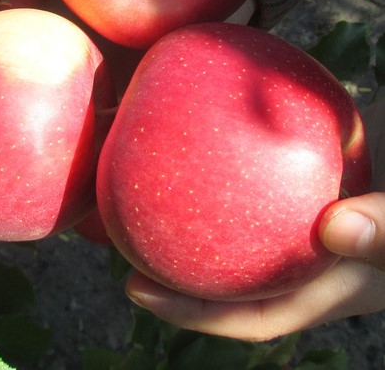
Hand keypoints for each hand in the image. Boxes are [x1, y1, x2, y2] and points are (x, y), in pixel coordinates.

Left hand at [125, 96, 384, 341]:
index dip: (196, 315)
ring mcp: (305, 212)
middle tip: (113, 235)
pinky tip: (191, 129)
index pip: (256, 314)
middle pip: (232, 271)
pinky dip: (225, 159)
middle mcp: (309, 254)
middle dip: (175, 264)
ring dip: (193, 211)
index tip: (135, 290)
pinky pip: (257, 169)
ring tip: (137, 186)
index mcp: (332, 285)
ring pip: (240, 220)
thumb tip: (331, 231)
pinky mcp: (308, 170)